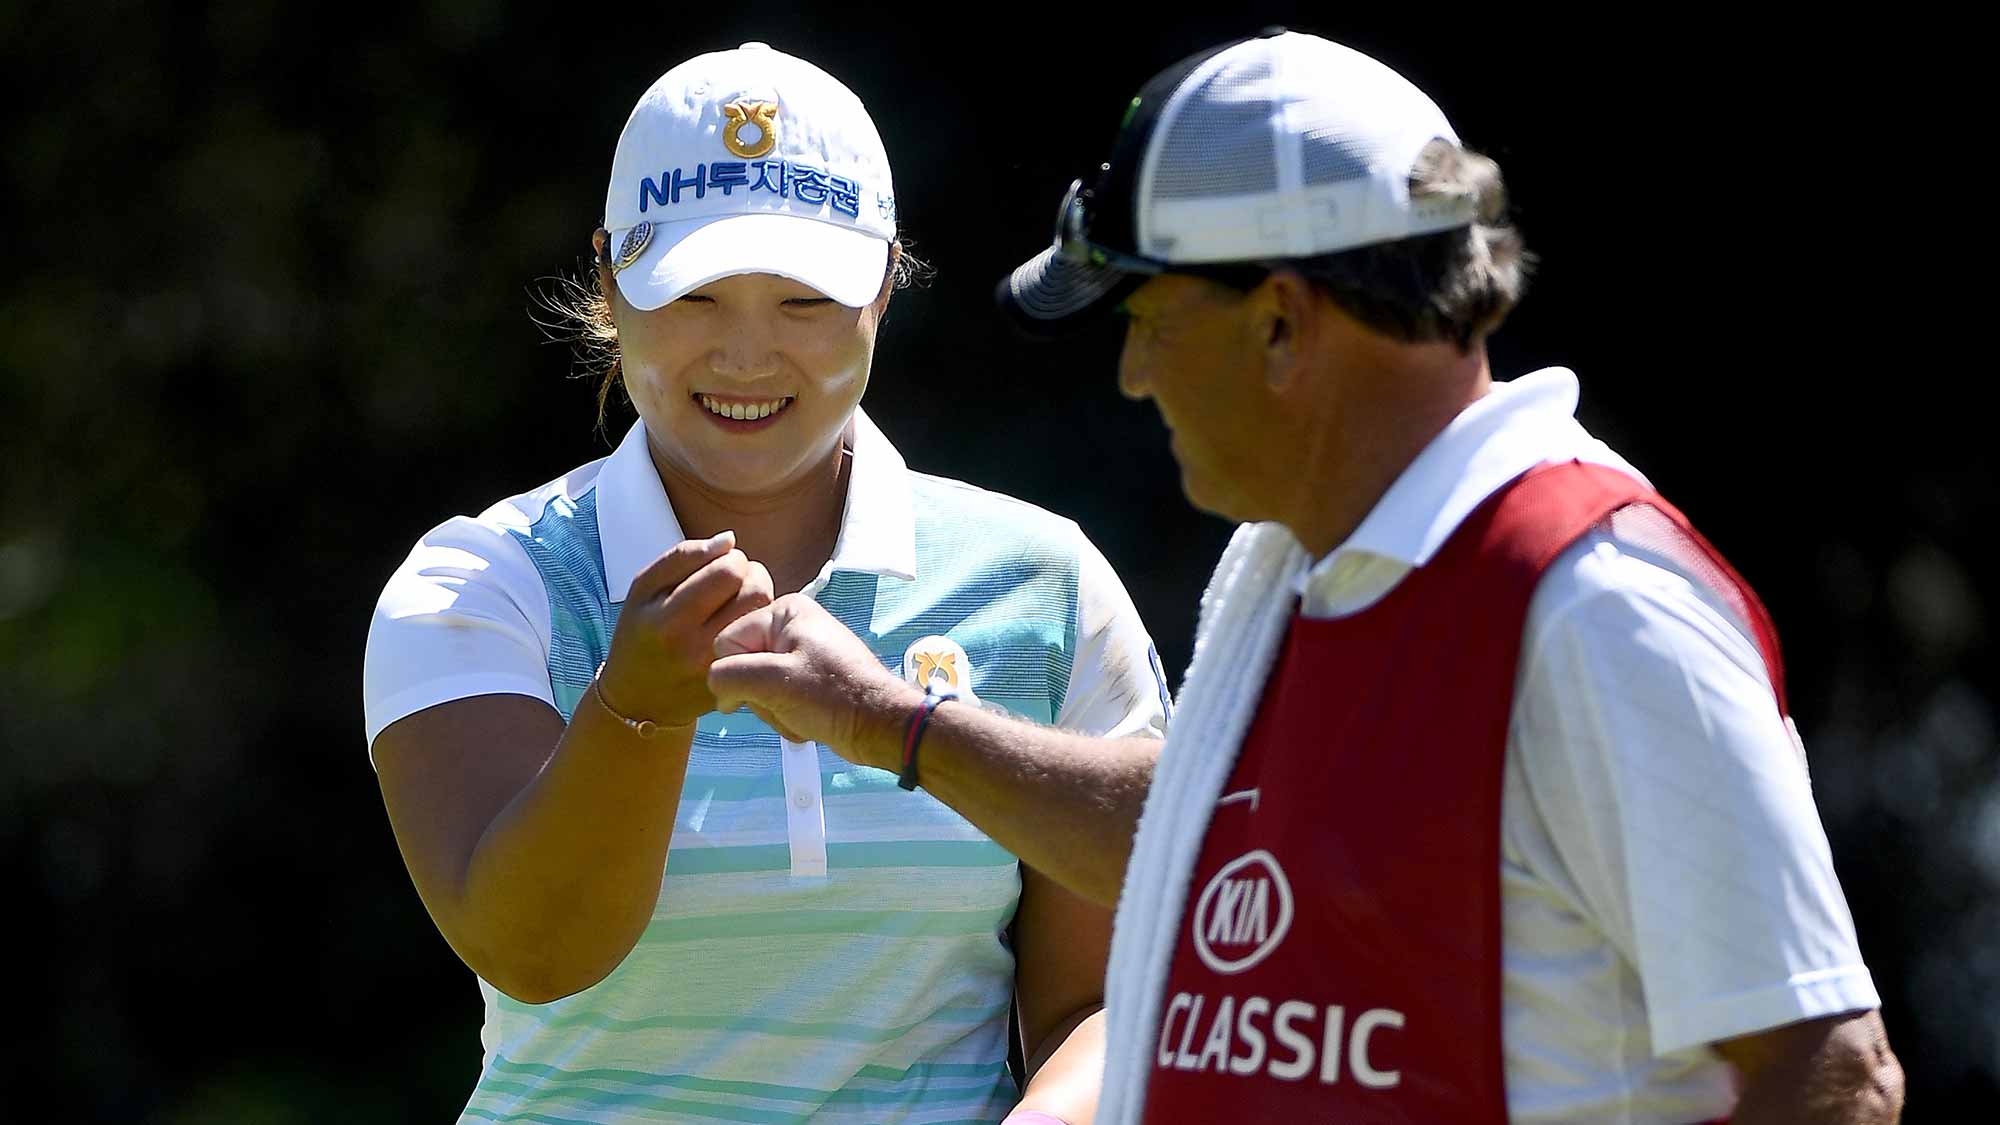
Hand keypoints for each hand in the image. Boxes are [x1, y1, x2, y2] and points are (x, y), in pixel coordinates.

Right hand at [599, 532, 773, 729]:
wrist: (638, 699)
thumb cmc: (641, 633)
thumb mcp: (642, 589)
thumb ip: (683, 557)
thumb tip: (729, 540)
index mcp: (668, 620)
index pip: (728, 571)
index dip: (732, 558)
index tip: (720, 563)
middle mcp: (696, 648)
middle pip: (755, 591)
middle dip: (750, 575)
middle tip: (734, 580)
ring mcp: (719, 668)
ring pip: (765, 614)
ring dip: (758, 597)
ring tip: (737, 599)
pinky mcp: (735, 682)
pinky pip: (764, 639)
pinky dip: (758, 624)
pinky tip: (739, 624)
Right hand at [708, 593, 920, 763]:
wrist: (879, 725)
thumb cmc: (833, 696)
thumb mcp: (773, 682)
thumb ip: (729, 675)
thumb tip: (716, 687)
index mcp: (784, 611)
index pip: (726, 642)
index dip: (734, 674)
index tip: (759, 692)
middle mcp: (791, 627)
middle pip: (741, 666)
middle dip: (759, 696)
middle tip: (787, 704)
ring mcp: (800, 654)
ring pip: (756, 688)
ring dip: (774, 711)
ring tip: (801, 715)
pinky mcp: (807, 680)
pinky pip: (776, 699)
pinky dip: (786, 716)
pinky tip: (806, 722)